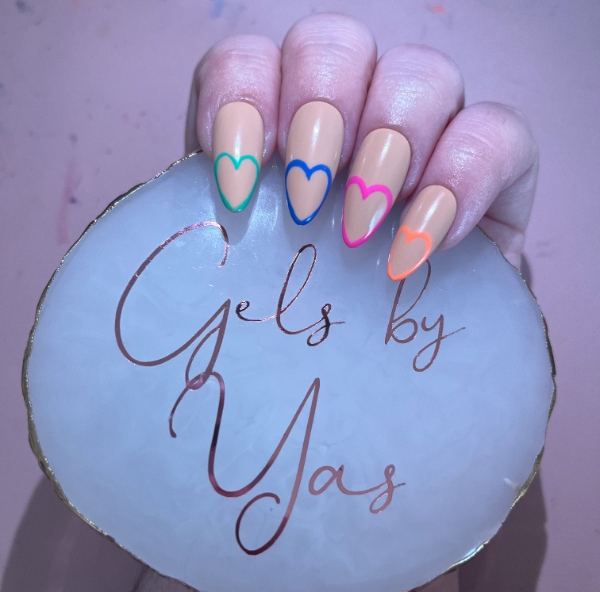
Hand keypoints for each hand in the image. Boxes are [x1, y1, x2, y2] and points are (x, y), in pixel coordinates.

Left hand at [185, 12, 537, 280]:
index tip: (235, 189)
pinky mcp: (495, 165)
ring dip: (389, 142)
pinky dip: (461, 180)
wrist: (391, 358)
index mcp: (280, 126)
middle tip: (305, 198)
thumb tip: (191, 256)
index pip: (249, 64)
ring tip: (363, 225)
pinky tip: (424, 244)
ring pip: (421, 72)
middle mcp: (354, 110)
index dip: (238, 104)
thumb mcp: (256, 278)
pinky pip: (499, 133)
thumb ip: (228, 246)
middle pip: (335, 45)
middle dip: (318, 111)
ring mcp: (429, 130)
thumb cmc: (315, 308)